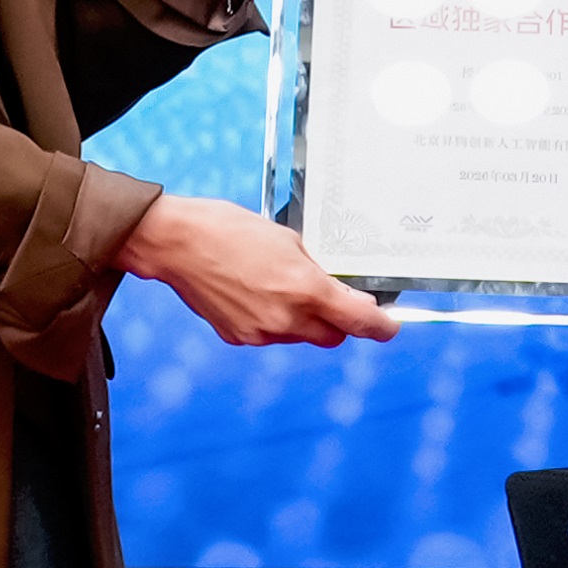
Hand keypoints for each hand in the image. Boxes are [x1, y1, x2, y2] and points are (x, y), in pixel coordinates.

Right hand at [127, 188, 396, 349]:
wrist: (177, 244)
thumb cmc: (230, 230)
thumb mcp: (288, 241)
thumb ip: (316, 271)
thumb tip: (334, 288)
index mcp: (306, 290)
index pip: (359, 321)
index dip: (381, 326)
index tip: (389, 326)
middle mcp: (287, 318)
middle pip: (333, 337)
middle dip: (337, 322)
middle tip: (328, 298)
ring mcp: (261, 332)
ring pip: (300, 336)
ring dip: (301, 320)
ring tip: (275, 284)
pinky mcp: (239, 338)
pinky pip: (269, 335)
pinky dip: (271, 320)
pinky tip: (252, 293)